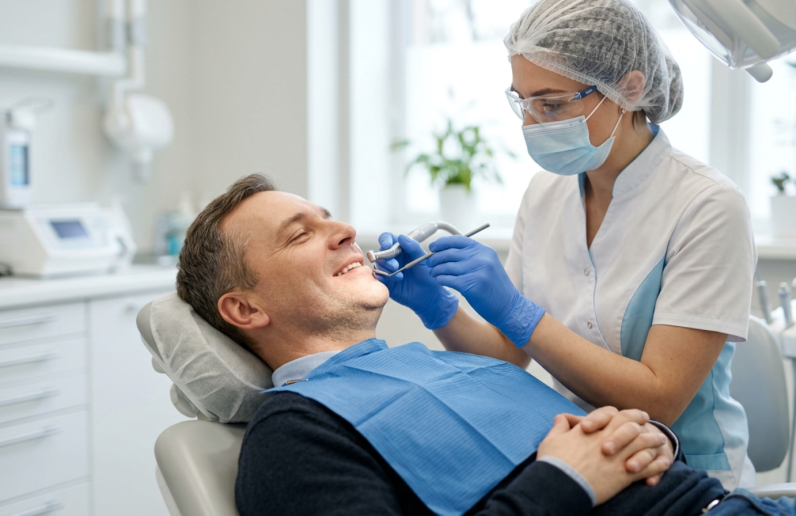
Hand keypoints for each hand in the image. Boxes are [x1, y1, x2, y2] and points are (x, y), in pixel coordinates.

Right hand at [374, 233, 457, 328]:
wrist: (430, 295)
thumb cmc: (428, 275)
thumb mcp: (423, 259)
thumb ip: (413, 247)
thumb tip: (401, 237)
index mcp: (401, 249)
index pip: (388, 239)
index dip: (385, 240)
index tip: (387, 245)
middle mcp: (393, 258)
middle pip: (379, 252)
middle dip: (385, 257)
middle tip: (395, 265)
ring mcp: (388, 270)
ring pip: (378, 264)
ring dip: (386, 268)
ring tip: (399, 275)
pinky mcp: (386, 282)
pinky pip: (378, 277)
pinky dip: (383, 277)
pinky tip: (394, 280)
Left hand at [426, 236, 543, 345]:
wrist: (509, 306)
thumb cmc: (494, 286)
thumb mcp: (487, 264)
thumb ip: (471, 256)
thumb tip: (445, 251)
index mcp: (484, 250)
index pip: (458, 240)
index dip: (442, 243)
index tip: (432, 248)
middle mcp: (481, 258)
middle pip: (449, 253)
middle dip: (435, 258)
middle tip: (430, 264)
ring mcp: (477, 271)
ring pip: (446, 267)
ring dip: (436, 270)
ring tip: (434, 274)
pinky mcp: (471, 286)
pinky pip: (448, 279)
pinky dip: (440, 280)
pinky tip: (440, 282)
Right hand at [537, 408, 671, 504]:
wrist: (561, 484)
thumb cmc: (554, 463)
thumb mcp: (552, 440)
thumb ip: (560, 427)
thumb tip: (561, 418)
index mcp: (591, 430)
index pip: (611, 414)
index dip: (622, 413)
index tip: (628, 414)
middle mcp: (607, 440)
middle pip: (630, 425)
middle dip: (641, 421)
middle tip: (648, 421)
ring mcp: (618, 457)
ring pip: (642, 444)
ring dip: (653, 441)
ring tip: (661, 440)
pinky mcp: (623, 475)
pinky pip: (646, 468)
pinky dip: (657, 464)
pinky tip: (664, 462)